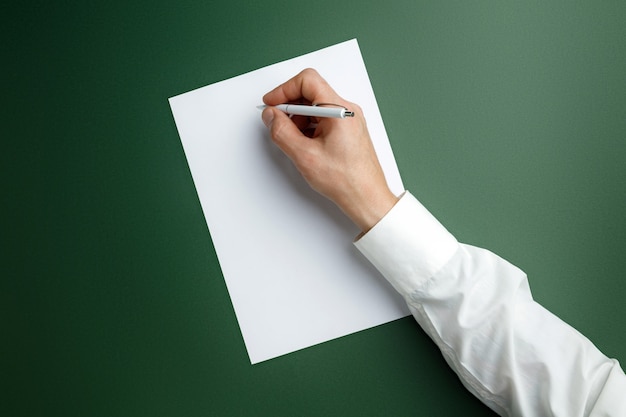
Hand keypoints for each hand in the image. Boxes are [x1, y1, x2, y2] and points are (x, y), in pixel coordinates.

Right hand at [261, 68, 397, 231]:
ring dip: (298, 118)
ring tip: (292, 139)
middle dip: (290, 106)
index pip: (307, 81)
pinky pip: (323, 119)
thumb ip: (282, 132)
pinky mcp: (347, 131)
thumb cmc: (346, 180)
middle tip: (277, 122)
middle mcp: (347, 111)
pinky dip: (309, 127)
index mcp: (340, 110)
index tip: (271, 103)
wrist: (366, 198)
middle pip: (311, 92)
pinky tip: (304, 144)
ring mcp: (349, 120)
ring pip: (316, 106)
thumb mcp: (305, 156)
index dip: (284, 89)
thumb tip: (271, 116)